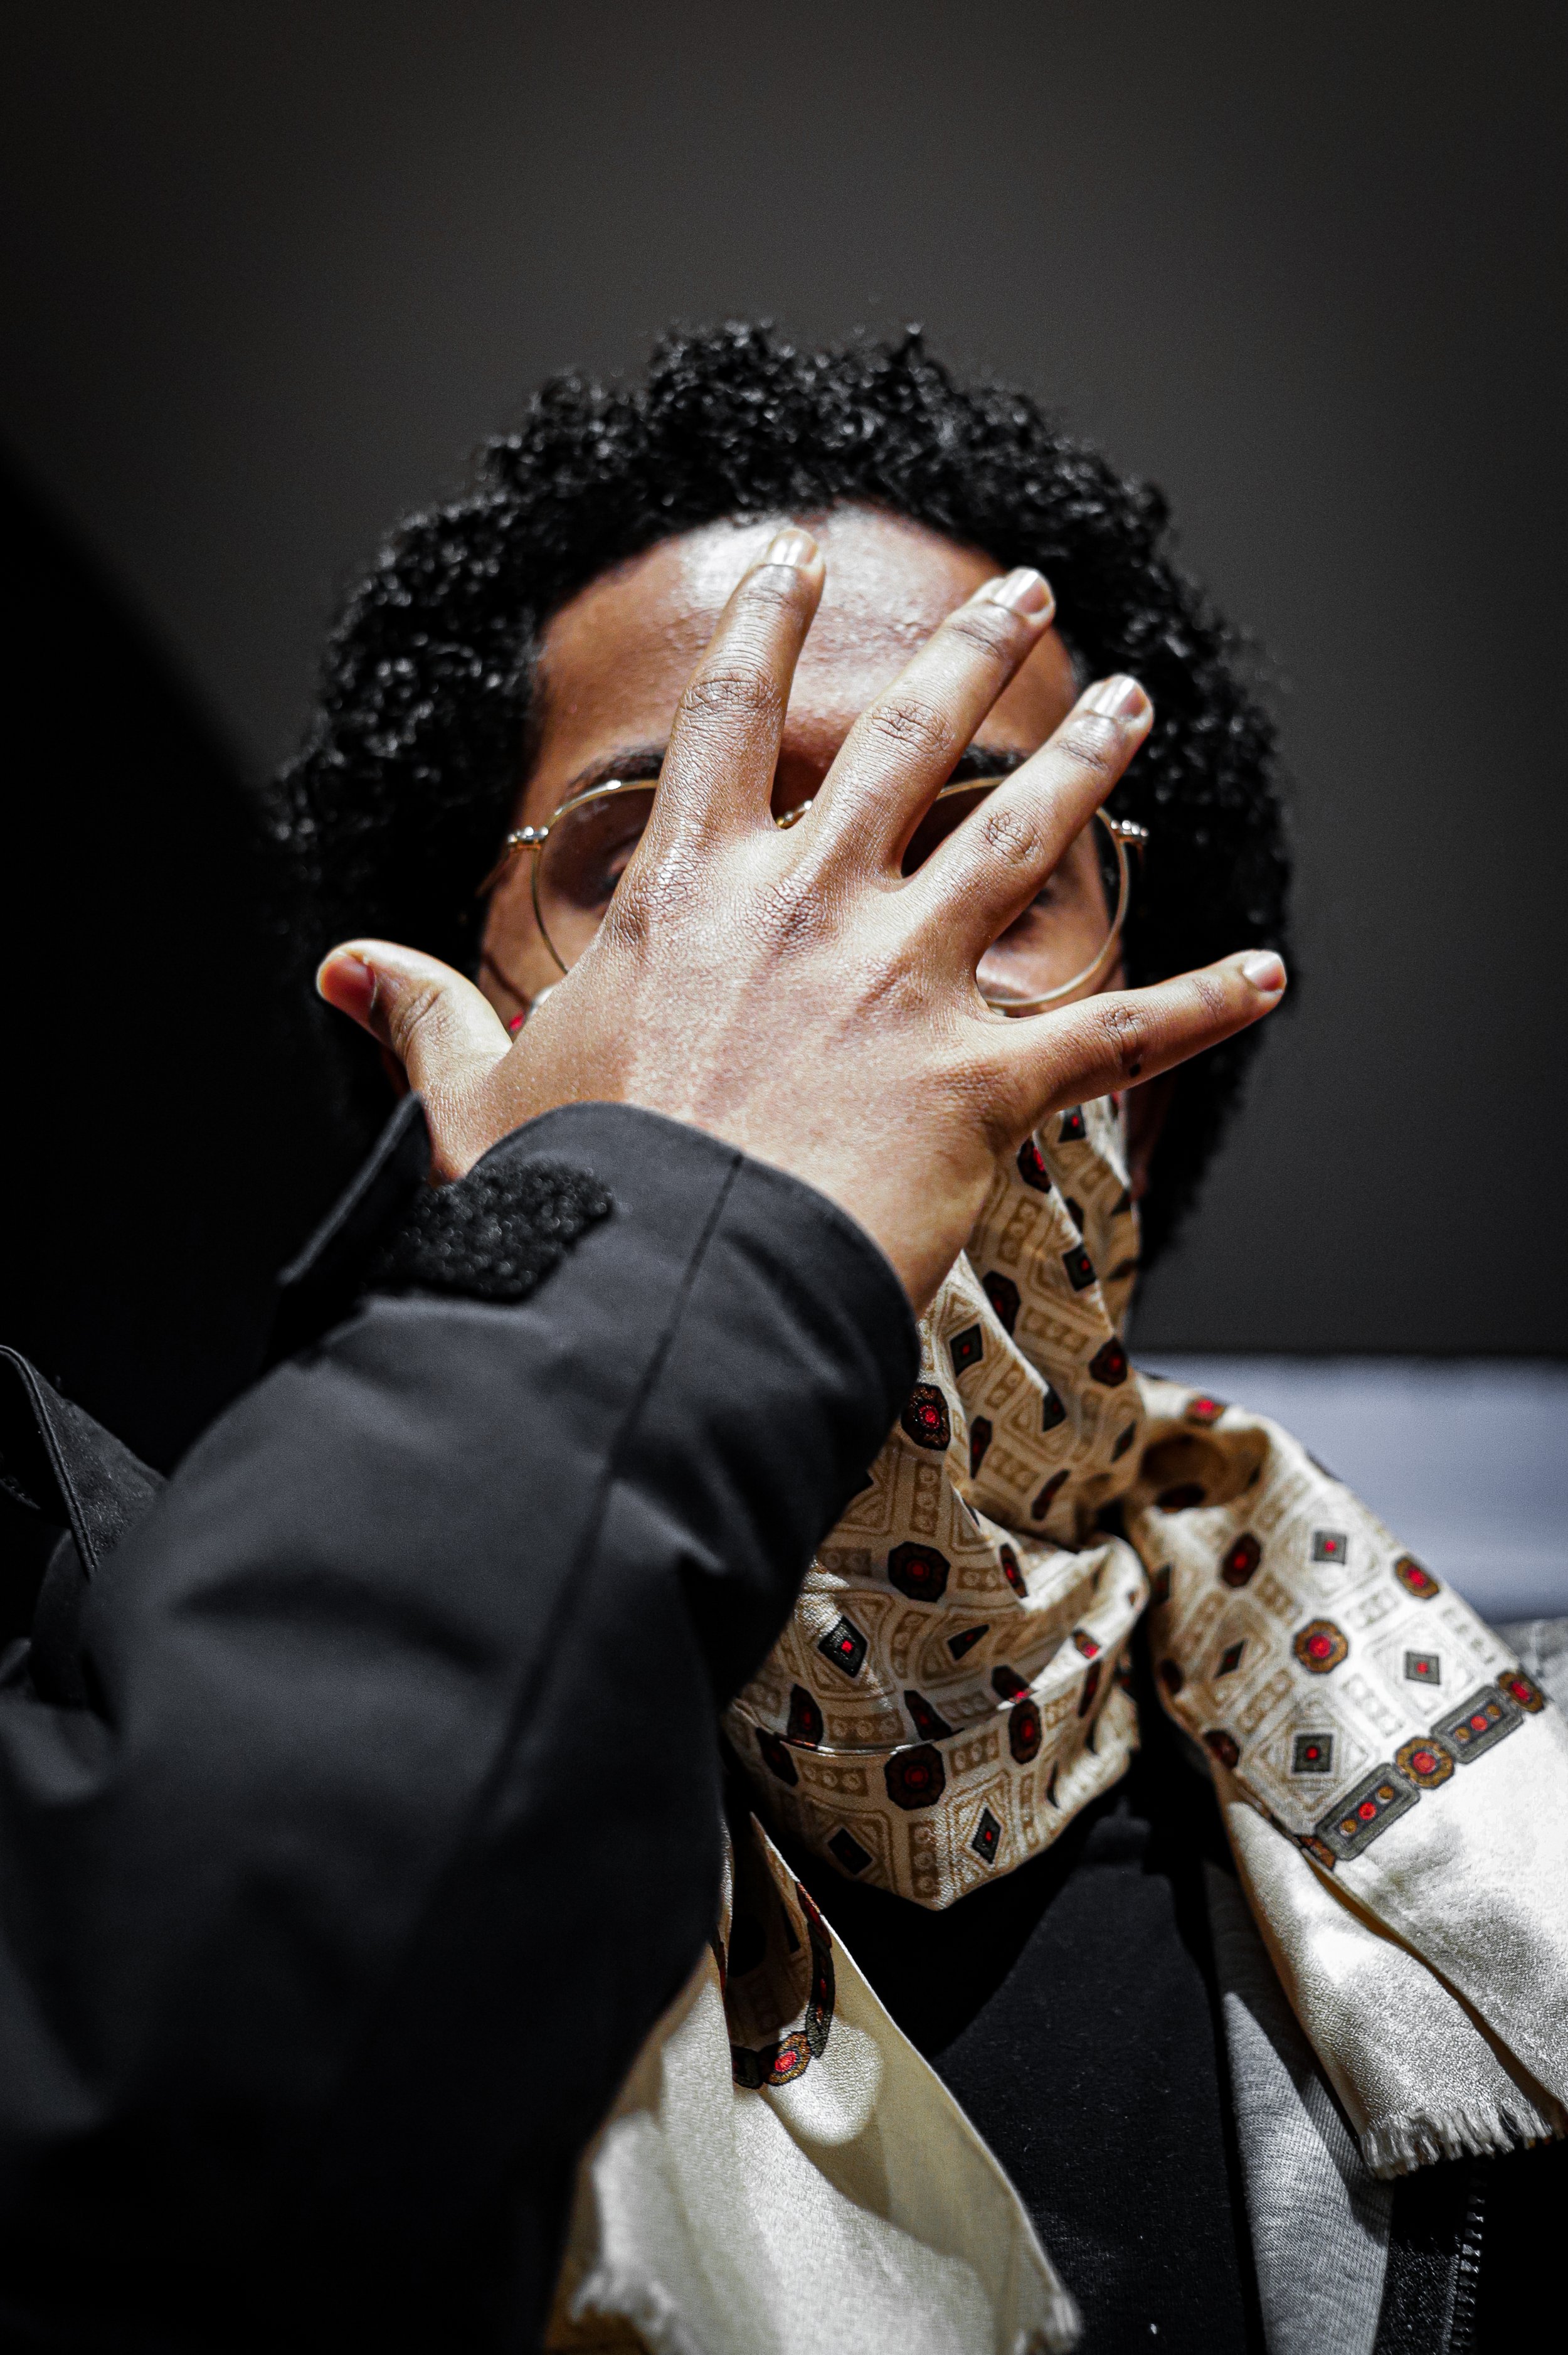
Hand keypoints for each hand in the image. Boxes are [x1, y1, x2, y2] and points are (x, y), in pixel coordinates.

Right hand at [318, 527, 1284, 1311]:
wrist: (658, 1289)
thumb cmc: (573, 1196)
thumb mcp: (478, 1093)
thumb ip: (416, 1013)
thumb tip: (337, 964)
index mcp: (692, 900)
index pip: (727, 728)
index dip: (763, 632)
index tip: (794, 556)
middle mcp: (808, 910)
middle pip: (900, 744)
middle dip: (967, 654)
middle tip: (1024, 588)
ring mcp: (900, 986)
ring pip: (1018, 842)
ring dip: (1087, 765)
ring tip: (1137, 702)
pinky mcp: (979, 1082)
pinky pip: (1111, 1032)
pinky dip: (1200, 1002)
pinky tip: (1272, 972)